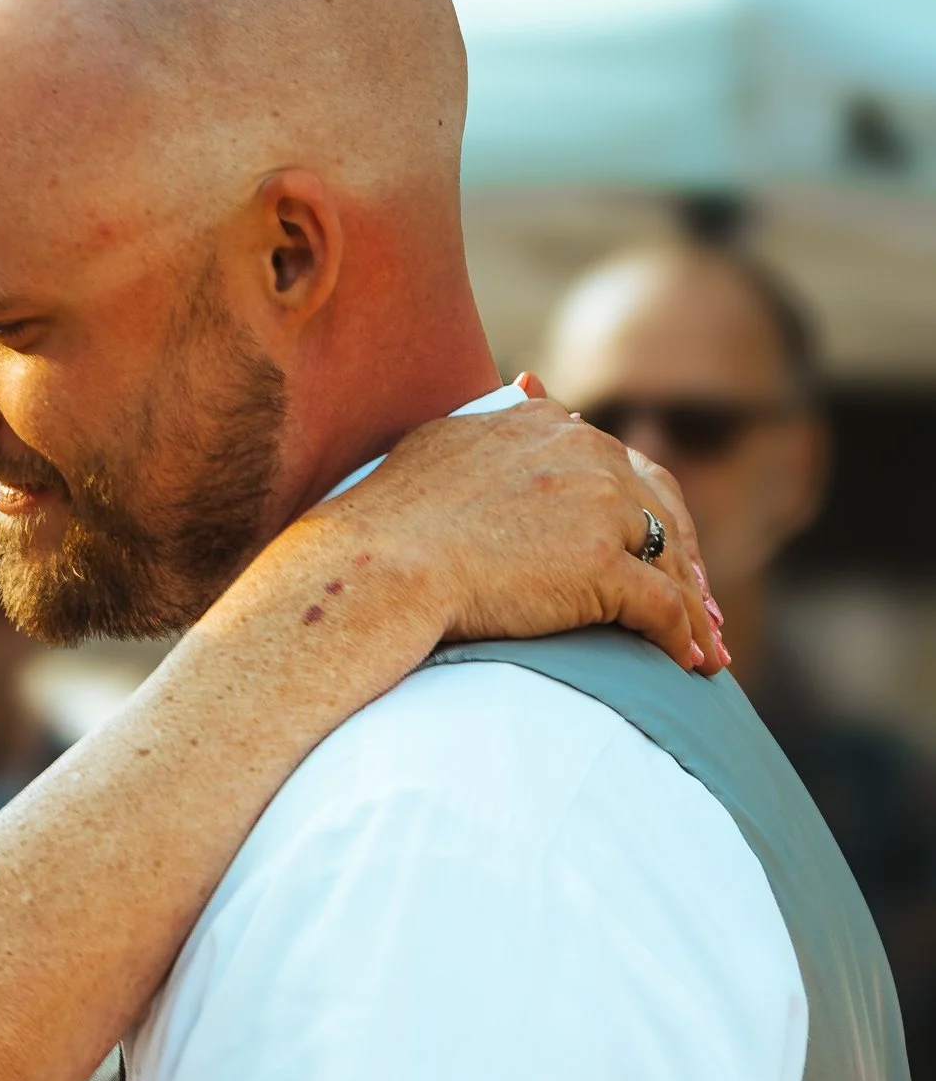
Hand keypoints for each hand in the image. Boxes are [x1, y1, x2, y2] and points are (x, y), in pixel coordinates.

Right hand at [291, 391, 721, 675]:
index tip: (648, 545)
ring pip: (668, 559)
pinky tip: (687, 664)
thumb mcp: (438, 447)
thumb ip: (481, 434)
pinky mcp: (602, 567)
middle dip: (684, 558)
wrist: (374, 565)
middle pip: (659, 507)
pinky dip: (682, 637)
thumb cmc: (382, 521)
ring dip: (694, 605)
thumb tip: (499, 417)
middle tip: (702, 601)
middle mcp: (585, 453)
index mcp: (547, 426)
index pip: (618, 464)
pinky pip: (661, 607)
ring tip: (706, 647)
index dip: (641, 510)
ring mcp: (599, 509)